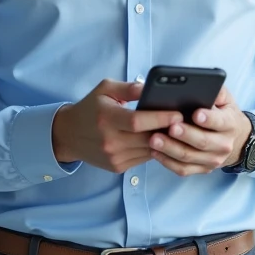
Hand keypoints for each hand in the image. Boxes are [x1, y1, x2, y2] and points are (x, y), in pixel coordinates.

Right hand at [52, 79, 182, 173]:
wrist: (69, 135)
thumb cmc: (90, 107)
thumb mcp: (105, 89)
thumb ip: (129, 88)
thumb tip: (151, 88)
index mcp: (106, 118)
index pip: (137, 121)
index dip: (160, 118)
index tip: (178, 114)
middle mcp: (109, 141)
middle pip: (146, 139)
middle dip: (168, 131)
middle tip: (185, 122)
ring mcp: (113, 157)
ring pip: (148, 151)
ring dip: (164, 142)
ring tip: (178, 131)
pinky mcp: (117, 167)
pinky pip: (143, 159)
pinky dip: (153, 149)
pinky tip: (161, 140)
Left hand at [150, 86, 252, 176]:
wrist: (237, 140)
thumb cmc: (225, 114)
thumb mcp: (226, 99)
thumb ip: (216, 90)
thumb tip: (204, 83)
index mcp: (230, 124)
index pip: (220, 122)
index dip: (209, 119)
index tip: (196, 114)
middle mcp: (223, 144)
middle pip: (203, 142)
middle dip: (185, 135)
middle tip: (170, 127)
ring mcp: (213, 159)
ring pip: (190, 157)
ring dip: (171, 149)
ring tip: (154, 139)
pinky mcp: (202, 169)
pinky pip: (183, 169)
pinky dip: (168, 162)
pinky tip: (155, 152)